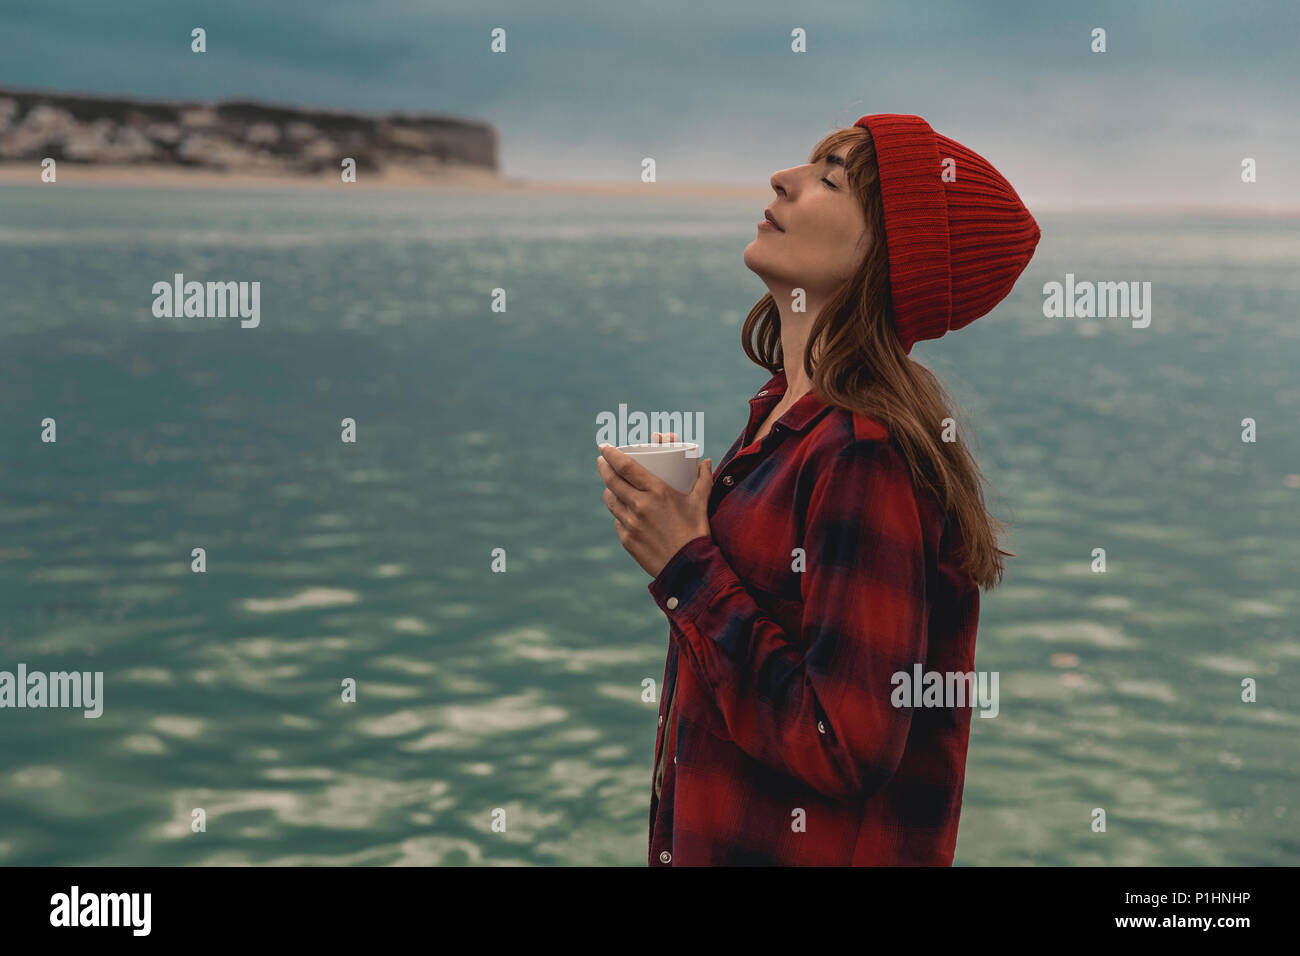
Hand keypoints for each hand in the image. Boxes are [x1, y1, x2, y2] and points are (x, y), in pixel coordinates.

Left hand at [597, 432, 712, 577]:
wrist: (688, 568)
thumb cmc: (696, 532)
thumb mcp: (700, 502)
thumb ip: (704, 479)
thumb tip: (706, 461)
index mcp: (657, 491)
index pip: (625, 466)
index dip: (611, 454)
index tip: (604, 447)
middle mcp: (640, 505)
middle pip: (612, 481)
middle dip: (604, 467)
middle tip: (603, 461)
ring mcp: (631, 524)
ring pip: (611, 500)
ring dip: (609, 490)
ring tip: (612, 485)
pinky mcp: (627, 539)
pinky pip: (618, 521)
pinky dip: (619, 513)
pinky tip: (624, 511)